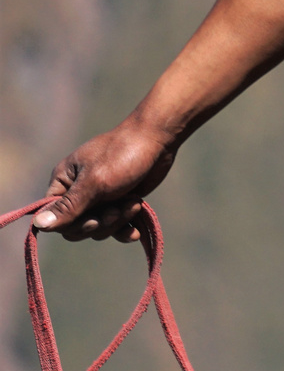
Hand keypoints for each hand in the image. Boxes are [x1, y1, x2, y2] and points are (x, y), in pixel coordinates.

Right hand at [34, 123, 177, 241]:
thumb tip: (38, 225)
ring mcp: (100, 198)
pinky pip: (116, 226)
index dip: (74, 225)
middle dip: (100, 223)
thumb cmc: (122, 156)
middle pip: (78, 227)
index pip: (56, 219)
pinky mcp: (120, 201)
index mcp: (64, 183)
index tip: (93, 219)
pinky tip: (135, 231)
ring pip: (99, 228)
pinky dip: (125, 229)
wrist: (158, 139)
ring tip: (133, 203)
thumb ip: (68, 207)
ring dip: (117, 221)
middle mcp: (78, 192)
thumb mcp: (94, 182)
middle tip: (118, 210)